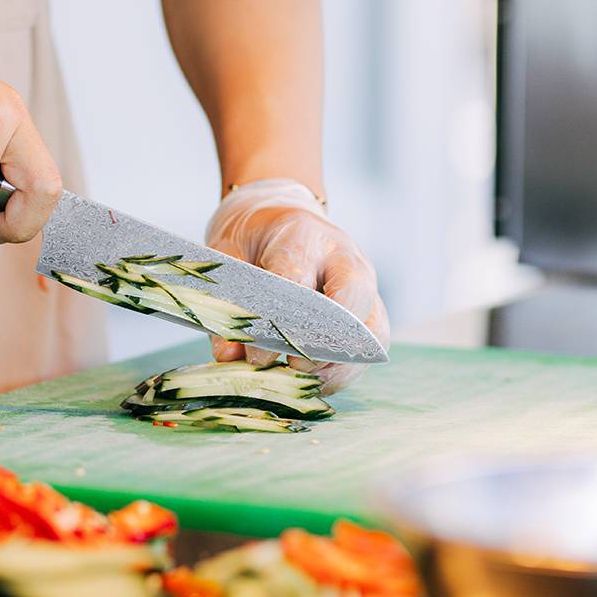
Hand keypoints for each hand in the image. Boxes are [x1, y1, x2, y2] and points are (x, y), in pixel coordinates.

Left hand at [204, 180, 390, 393]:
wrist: (279, 215)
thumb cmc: (252, 236)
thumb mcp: (227, 255)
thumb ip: (225, 302)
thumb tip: (229, 356)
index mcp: (304, 235)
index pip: (298, 277)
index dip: (278, 320)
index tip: (255, 348)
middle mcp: (346, 258)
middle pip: (352, 302)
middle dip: (319, 343)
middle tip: (288, 364)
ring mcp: (364, 284)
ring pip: (371, 331)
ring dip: (337, 365)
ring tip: (300, 378)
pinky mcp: (369, 310)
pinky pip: (369, 349)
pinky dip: (343, 372)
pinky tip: (312, 381)